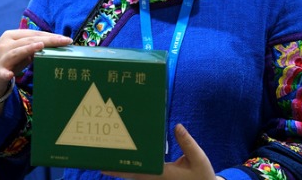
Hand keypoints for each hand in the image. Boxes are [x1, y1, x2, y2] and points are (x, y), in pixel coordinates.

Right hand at [0, 29, 71, 99]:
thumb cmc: (7, 63)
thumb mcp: (20, 54)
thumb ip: (33, 49)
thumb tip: (51, 47)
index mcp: (12, 36)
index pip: (34, 34)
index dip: (50, 36)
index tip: (66, 39)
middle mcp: (6, 44)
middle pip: (29, 40)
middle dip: (48, 40)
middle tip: (64, 41)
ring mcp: (0, 58)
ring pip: (16, 51)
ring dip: (28, 49)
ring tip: (41, 46)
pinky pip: (2, 73)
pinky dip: (5, 73)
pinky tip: (9, 74)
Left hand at [103, 124, 218, 179]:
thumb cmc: (202, 176)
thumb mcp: (199, 159)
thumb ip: (187, 143)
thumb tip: (177, 126)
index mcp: (161, 175)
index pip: (136, 172)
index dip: (119, 169)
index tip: (104, 165)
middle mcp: (153, 179)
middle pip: (129, 173)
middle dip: (114, 165)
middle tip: (99, 154)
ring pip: (133, 174)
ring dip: (121, 165)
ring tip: (108, 151)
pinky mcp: (156, 178)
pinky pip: (139, 172)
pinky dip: (130, 165)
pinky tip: (125, 154)